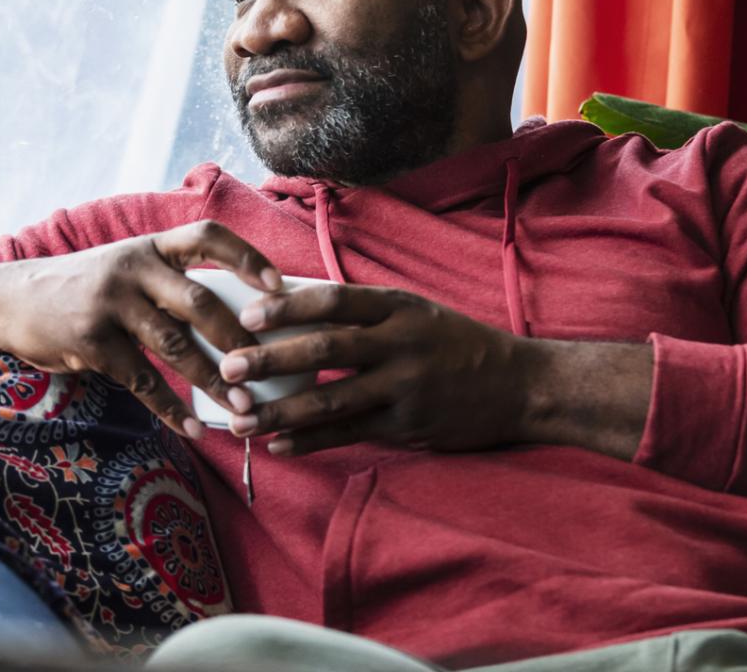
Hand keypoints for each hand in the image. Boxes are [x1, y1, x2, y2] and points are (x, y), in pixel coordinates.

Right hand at [0, 221, 279, 437]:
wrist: (11, 300)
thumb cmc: (86, 288)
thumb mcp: (127, 267)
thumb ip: (171, 281)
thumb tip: (239, 316)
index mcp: (150, 247)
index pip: (207, 237)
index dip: (247, 257)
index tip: (280, 285)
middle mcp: (133, 269)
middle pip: (199, 300)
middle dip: (239, 337)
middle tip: (272, 366)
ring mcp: (110, 305)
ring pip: (175, 346)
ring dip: (214, 381)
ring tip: (244, 408)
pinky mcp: (91, 343)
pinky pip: (141, 380)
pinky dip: (171, 408)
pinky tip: (194, 428)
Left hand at [214, 284, 541, 455]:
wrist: (520, 385)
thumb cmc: (458, 344)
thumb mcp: (419, 313)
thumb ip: (368, 313)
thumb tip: (299, 307)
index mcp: (400, 307)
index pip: (334, 301)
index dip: (288, 307)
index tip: (248, 314)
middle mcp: (401, 344)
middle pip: (325, 349)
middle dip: (270, 360)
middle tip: (226, 367)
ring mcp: (405, 387)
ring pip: (332, 400)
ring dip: (281, 411)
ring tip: (240, 420)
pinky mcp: (409, 425)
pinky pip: (351, 433)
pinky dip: (312, 441)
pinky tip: (279, 446)